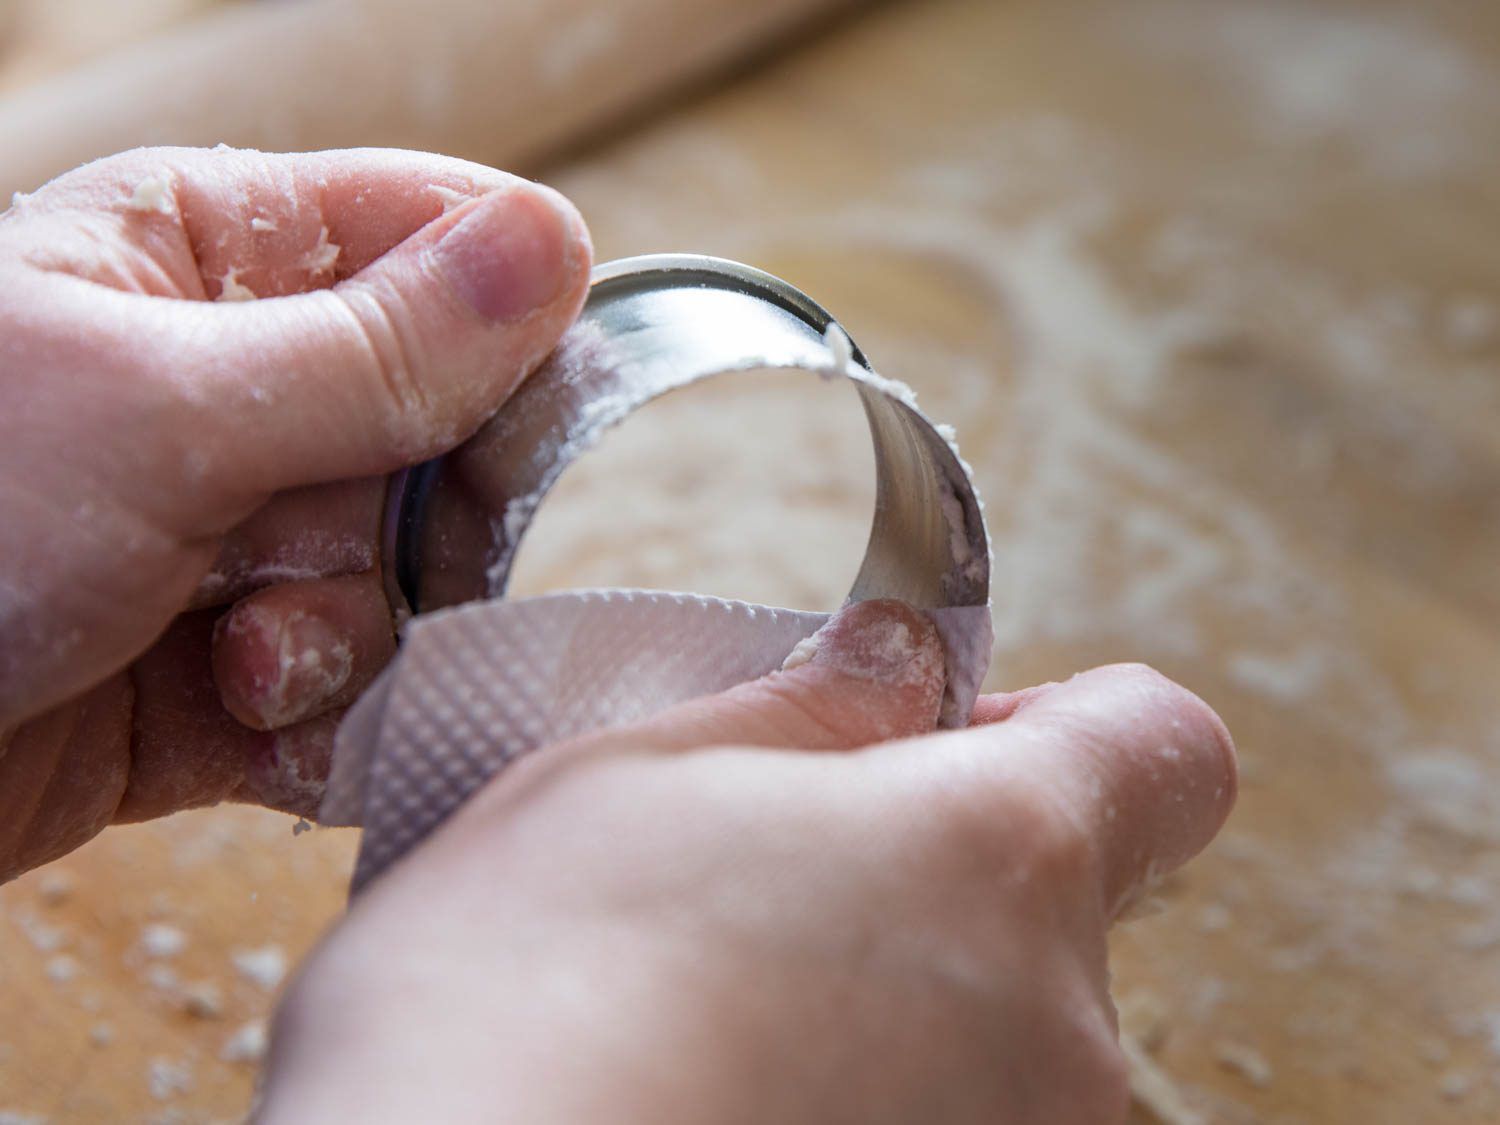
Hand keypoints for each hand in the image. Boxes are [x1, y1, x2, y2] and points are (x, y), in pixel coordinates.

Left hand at [0, 146, 591, 877]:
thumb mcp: (161, 415)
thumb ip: (375, 348)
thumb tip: (553, 247)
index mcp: (210, 259)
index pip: (436, 240)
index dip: (507, 319)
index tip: (525, 402)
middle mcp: (237, 389)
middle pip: (450, 431)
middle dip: (412, 514)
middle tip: (324, 540)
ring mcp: (235, 533)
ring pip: (410, 575)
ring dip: (345, 632)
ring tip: (233, 654)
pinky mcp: (228, 666)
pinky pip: (358, 685)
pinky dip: (323, 719)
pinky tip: (240, 717)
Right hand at [261, 601, 1236, 1124]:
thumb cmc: (516, 1009)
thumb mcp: (630, 784)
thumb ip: (807, 709)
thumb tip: (899, 665)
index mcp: (998, 856)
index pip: (1163, 750)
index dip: (1071, 722)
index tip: (951, 738)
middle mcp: (1063, 1033)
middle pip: (1054, 906)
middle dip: (928, 876)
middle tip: (759, 889)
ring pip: (990, 1041)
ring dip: (888, 1010)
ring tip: (713, 1028)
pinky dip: (865, 1113)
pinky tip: (723, 1111)